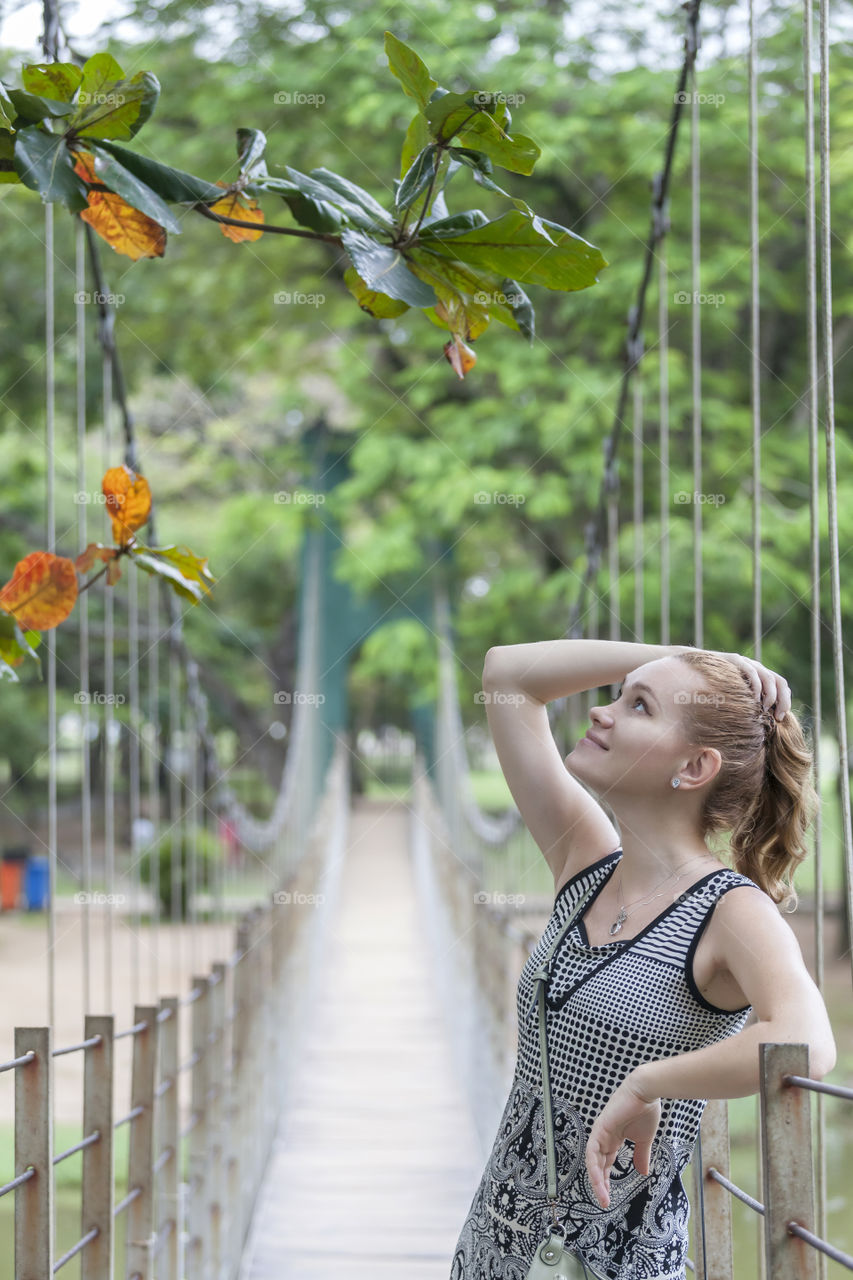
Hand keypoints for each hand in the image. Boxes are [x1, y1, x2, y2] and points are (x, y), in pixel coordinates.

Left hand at [585, 1072, 661, 1209]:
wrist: (646, 1092)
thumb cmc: (646, 1110)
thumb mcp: (644, 1140)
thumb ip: (641, 1156)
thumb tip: (643, 1173)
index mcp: (613, 1138)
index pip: (605, 1163)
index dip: (606, 1179)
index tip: (609, 1197)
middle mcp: (604, 1136)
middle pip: (597, 1164)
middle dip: (600, 1184)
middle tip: (604, 1202)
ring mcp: (600, 1132)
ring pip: (593, 1161)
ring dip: (596, 1180)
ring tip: (602, 1197)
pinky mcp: (600, 1128)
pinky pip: (593, 1152)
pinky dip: (594, 1168)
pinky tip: (599, 1181)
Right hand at [712, 651, 791, 720]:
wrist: (693, 667)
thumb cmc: (712, 688)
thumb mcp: (735, 697)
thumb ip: (747, 705)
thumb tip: (760, 724)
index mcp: (760, 676)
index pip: (781, 685)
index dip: (785, 701)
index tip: (780, 717)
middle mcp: (757, 668)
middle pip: (779, 681)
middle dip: (783, 700)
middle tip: (778, 717)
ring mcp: (747, 663)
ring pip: (768, 678)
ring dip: (770, 696)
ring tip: (764, 709)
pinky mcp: (735, 660)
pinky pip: (751, 672)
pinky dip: (756, 687)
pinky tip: (752, 699)